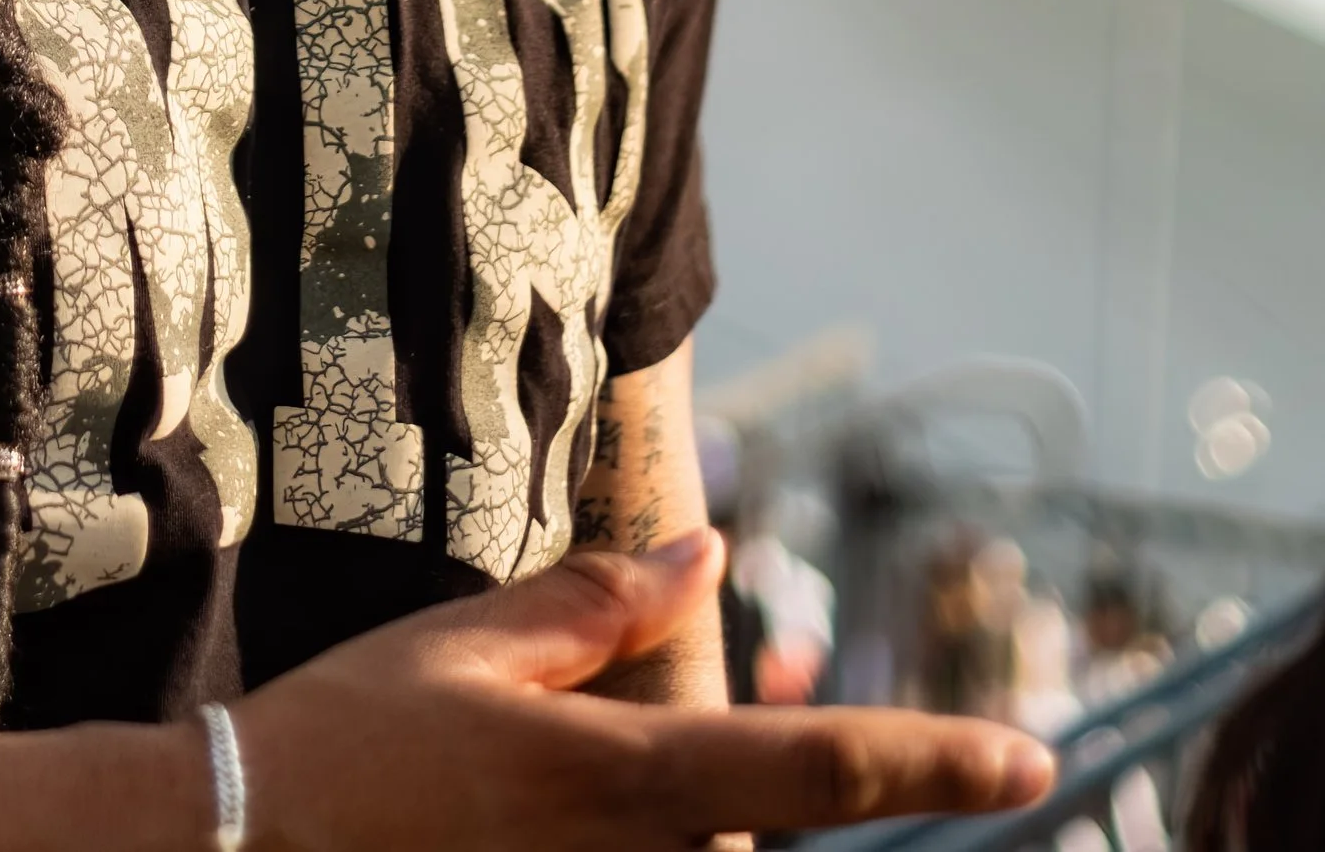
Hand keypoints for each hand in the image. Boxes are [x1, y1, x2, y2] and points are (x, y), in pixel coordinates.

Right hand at [233, 531, 1056, 846]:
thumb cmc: (348, 742)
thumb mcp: (467, 650)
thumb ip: (596, 609)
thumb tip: (706, 555)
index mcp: (622, 779)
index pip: (816, 772)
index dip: (933, 764)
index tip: (1031, 760)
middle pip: (753, 842)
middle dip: (731, 798)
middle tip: (556, 753)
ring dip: (673, 824)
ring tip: (502, 783)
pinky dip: (640, 845)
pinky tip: (517, 815)